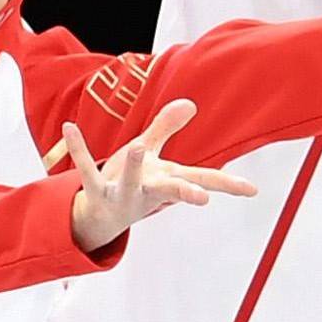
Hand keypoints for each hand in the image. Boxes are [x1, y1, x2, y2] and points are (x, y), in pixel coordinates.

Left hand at [54, 95, 258, 251]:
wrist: (102, 217)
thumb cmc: (134, 183)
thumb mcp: (153, 155)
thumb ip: (166, 128)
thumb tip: (189, 103)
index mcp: (168, 179)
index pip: (202, 179)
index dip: (228, 185)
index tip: (252, 190)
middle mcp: (149, 190)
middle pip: (172, 190)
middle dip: (186, 193)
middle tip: (202, 198)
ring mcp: (123, 193)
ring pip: (132, 181)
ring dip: (134, 165)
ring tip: (137, 147)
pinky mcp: (97, 191)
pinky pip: (87, 168)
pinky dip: (78, 148)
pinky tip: (69, 128)